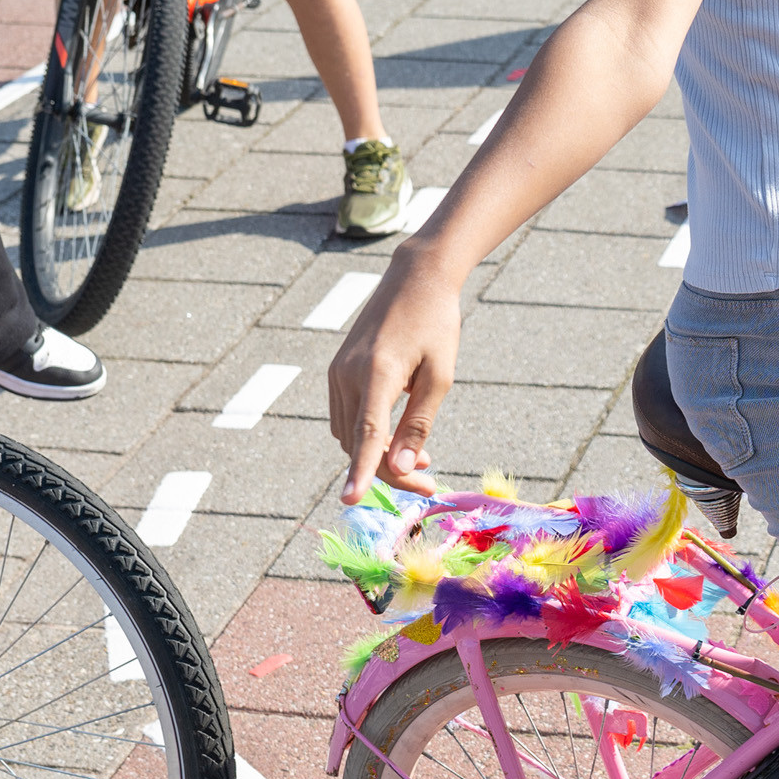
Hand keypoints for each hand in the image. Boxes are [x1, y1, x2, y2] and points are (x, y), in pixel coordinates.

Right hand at [329, 256, 461, 498]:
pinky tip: (401, 439)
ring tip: (422, 461)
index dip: (360, 470)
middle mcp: (348, 374)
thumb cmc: (436, 324)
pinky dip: (370, 436)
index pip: (366, 434)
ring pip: (350, 434)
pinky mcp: (338, 370)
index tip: (350, 500)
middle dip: (389, 471)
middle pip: (358, 442)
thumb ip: (419, 424)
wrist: (414, 278)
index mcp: (377, 373)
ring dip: (380, 455)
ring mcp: (338, 372)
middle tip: (428, 482)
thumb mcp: (440, 376)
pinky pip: (348, 417)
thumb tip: (400, 468)